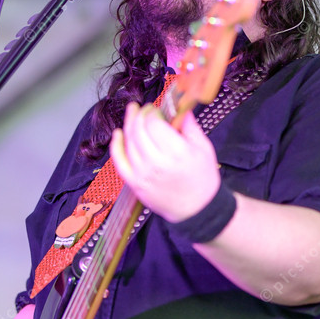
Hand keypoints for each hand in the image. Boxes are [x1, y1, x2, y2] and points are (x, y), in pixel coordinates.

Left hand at [110, 103, 220, 222]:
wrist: (196, 209)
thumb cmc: (202, 179)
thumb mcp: (204, 149)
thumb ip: (190, 127)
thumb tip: (180, 109)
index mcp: (176, 152)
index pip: (154, 123)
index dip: (153, 112)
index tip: (157, 109)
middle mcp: (156, 162)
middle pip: (139, 130)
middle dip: (140, 115)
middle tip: (145, 109)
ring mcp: (142, 174)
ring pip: (129, 142)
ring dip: (129, 125)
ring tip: (133, 114)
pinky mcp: (135, 183)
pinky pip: (119, 161)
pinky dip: (116, 146)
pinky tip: (118, 134)